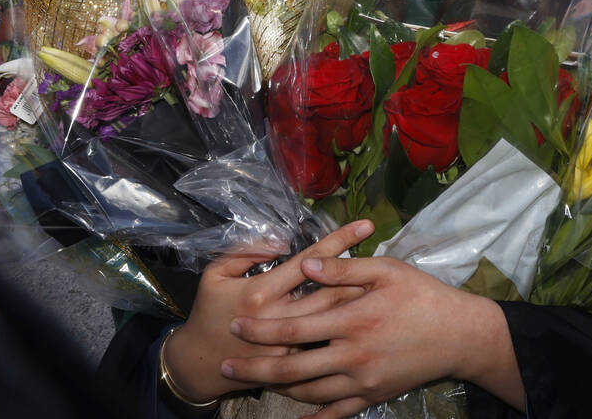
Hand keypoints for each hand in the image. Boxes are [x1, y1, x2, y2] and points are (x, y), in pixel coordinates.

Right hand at [162, 220, 374, 402]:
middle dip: (361, 268)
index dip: (338, 241)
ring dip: (360, 300)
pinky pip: (328, 345)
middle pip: (330, 291)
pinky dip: (347, 330)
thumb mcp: (214, 274)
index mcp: (261, 293)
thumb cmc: (209, 312)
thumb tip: (277, 239)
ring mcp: (290, 348)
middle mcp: (280, 320)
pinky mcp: (295, 366)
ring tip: (388, 281)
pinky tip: (367, 316)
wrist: (202, 363)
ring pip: (334, 321)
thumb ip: (244, 252)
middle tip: (389, 253)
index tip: (365, 225)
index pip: (308, 261)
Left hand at [223, 255, 516, 418]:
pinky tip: (296, 417)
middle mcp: (353, 355)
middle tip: (227, 367)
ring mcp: (363, 381)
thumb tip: (304, 262)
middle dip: (255, 369)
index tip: (236, 326)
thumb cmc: (423, 295)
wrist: (461, 335)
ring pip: (309, 393)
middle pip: (292, 369)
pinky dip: (314, 418)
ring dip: (277, 390)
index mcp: (352, 320)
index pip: (294, 329)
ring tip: (255, 383)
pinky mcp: (375, 396)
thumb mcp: (387, 270)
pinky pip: (338, 413)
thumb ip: (343, 268)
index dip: (261, 330)